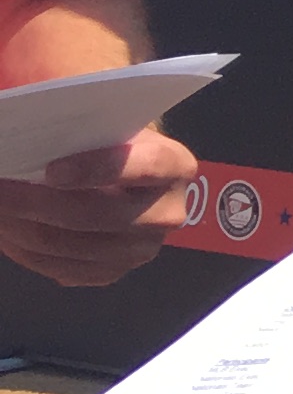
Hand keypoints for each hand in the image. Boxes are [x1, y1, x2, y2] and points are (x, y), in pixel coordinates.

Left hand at [0, 128, 202, 286]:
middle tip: (0, 185)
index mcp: (175, 166)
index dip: (98, 169)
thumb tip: (39, 121)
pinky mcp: (112, 272)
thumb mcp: (105, 123)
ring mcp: (141, 249)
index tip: (51, 170)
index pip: (145, 167)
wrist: (118, 177)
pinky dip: (24, 249)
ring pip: (68, 245)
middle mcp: (168, 213)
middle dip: (37, 202)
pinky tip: (8, 228)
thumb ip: (83, 125)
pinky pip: (58, 268)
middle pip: (98, 215)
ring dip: (20, 226)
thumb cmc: (106, 141)